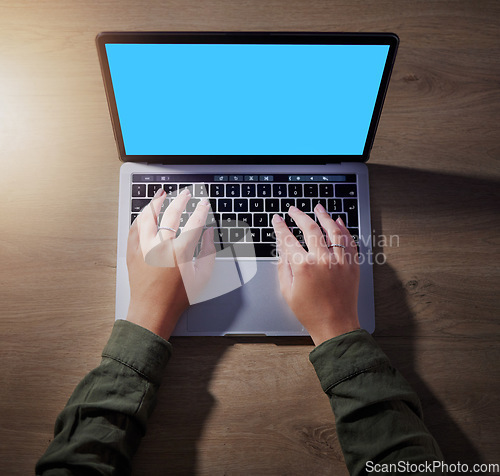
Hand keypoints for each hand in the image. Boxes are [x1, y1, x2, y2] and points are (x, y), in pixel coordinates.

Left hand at [126, 187, 215, 339]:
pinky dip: (140, 218)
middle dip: (181, 200)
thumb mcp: (202, 276)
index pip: (194, 223)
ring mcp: (143, 247)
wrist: (152, 311)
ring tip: (162, 194)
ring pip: (148, 216)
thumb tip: (209, 233)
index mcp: (180, 252)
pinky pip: (134, 228)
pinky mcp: (132, 252)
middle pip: (171, 214)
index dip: (201, 210)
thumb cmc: (177, 297)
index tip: (204, 203)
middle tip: (186, 193)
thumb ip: (209, 251)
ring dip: (156, 202)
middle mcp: (160, 246)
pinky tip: (145, 213)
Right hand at [272, 204, 359, 344]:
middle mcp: (323, 260)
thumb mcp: (288, 290)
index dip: (280, 227)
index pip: (288, 239)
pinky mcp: (352, 265)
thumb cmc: (310, 312)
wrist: (335, 326)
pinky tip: (338, 222)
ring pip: (333, 230)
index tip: (277, 220)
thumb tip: (283, 249)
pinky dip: (344, 229)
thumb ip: (284, 266)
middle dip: (299, 216)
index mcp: (304, 267)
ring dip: (324, 216)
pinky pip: (349, 241)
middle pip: (310, 228)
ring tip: (318, 208)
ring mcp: (340, 261)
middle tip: (294, 210)